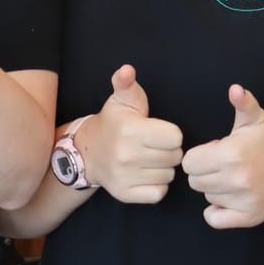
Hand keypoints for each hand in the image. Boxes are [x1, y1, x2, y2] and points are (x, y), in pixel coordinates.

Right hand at [77, 65, 183, 203]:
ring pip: (168, 176)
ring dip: (162, 168)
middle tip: (153, 146)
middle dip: (168, 150)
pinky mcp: (126, 194)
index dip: (170, 134)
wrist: (88, 152)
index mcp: (131, 130)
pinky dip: (156, 186)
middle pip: (174, 157)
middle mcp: (127, 155)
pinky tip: (146, 174)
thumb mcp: (120, 100)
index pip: (175, 137)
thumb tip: (127, 70)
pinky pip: (159, 193)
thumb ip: (126, 84)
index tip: (157, 132)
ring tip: (148, 159)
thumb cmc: (113, 123)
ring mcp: (126, 177)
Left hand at [182, 86, 263, 228]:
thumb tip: (235, 89)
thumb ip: (243, 103)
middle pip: (195, 181)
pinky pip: (214, 219)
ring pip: (207, 197)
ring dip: (215, 189)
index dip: (199, 156)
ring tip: (233, 177)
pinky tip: (229, 197)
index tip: (214, 152)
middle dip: (205, 172)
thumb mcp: (256, 118)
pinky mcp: (249, 216)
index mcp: (231, 153)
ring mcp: (244, 200)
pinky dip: (217, 211)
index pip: (189, 163)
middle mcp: (236, 179)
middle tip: (224, 165)